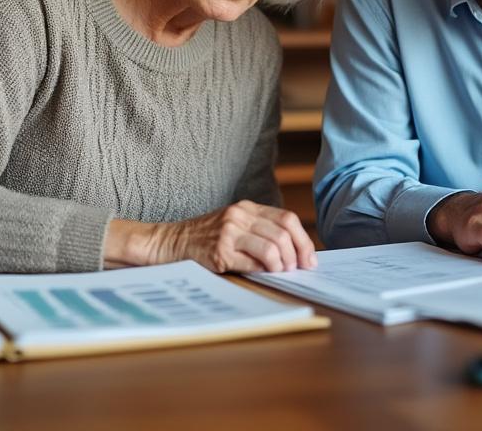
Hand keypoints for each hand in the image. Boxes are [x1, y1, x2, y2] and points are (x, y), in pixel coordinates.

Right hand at [147, 200, 315, 273]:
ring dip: (281, 265)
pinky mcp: (219, 252)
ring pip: (271, 248)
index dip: (304, 240)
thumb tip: (296, 253)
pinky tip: (262, 274)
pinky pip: (252, 263)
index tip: (309, 259)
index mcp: (247, 207)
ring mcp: (228, 232)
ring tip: (278, 273)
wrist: (171, 241)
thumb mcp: (234, 224)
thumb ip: (261, 232)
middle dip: (296, 256)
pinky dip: (262, 271)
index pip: (287, 219)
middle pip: (283, 234)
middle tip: (297, 270)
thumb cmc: (207, 238)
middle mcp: (239, 216)